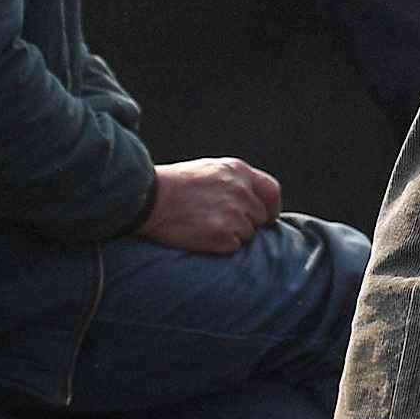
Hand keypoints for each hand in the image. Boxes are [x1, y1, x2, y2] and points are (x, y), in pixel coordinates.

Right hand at [139, 156, 280, 253]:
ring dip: (231, 236)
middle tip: (219, 223)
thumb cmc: (172, 185)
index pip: (272, 192)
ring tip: (204, 226)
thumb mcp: (209, 170)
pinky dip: (219, 247)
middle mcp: (242, 191)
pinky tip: (200, 235)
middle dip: (246, 223)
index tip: (265, 218)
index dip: (269, 208)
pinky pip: (233, 248)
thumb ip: (234, 182)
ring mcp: (234, 214)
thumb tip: (252, 200)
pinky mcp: (223, 235)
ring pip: (247, 235)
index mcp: (239, 171)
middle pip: (260, 218)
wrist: (148, 199)